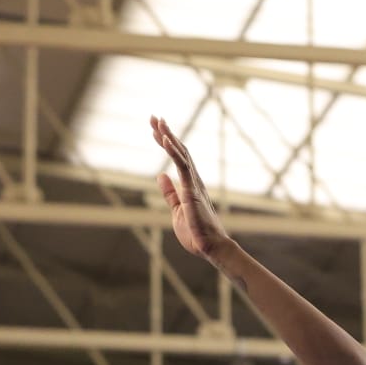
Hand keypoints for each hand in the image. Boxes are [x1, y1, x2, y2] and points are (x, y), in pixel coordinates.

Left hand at [150, 115, 232, 260]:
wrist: (211, 248)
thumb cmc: (197, 233)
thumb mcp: (177, 210)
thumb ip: (169, 193)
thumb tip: (160, 175)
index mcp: (189, 185)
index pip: (177, 157)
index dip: (166, 141)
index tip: (155, 128)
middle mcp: (194, 180)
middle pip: (179, 150)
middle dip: (166, 132)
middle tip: (154, 116)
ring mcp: (194, 184)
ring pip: (181, 154)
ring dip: (169, 136)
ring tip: (158, 121)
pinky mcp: (192, 191)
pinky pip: (183, 167)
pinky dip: (174, 151)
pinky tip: (165, 139)